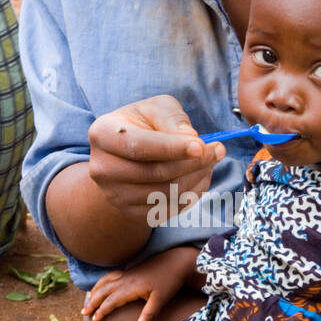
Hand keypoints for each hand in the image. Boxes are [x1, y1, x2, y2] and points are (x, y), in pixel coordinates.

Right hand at [82, 246, 199, 320]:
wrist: (177, 262)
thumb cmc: (170, 282)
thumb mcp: (161, 300)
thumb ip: (149, 315)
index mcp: (131, 287)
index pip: (111, 301)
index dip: (102, 310)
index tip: (94, 320)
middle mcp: (126, 279)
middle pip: (104, 290)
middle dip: (93, 301)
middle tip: (83, 312)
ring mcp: (128, 273)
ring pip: (106, 281)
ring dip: (96, 289)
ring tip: (88, 298)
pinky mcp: (132, 270)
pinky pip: (112, 275)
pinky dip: (103, 280)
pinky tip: (102, 284)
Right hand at [87, 96, 225, 225]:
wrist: (127, 155)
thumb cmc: (144, 124)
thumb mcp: (156, 108)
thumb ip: (172, 118)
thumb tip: (191, 139)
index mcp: (103, 134)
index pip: (139, 146)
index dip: (172, 148)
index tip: (201, 145)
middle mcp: (102, 168)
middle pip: (154, 174)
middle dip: (192, 163)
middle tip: (217, 150)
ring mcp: (114, 195)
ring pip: (164, 194)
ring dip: (196, 178)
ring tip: (210, 161)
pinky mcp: (131, 213)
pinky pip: (168, 209)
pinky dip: (191, 194)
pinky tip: (199, 176)